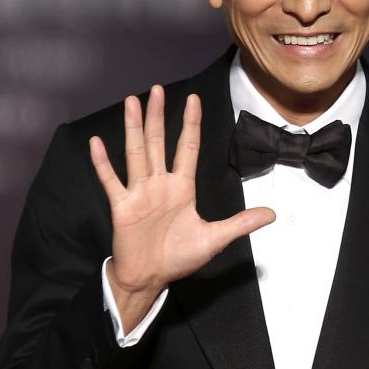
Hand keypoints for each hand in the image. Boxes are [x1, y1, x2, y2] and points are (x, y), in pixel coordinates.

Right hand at [89, 86, 274, 330]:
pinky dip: (103, 162)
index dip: (191, 124)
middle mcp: (160, 184)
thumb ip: (240, 224)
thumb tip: (272, 214)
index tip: (194, 99)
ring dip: (133, 127)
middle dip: (158, 116)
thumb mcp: (214, 239)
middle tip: (156, 89)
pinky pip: (111, 180)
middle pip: (158, 142)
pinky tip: (96, 143)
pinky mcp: (122, 206)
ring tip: (131, 102)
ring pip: (136, 153)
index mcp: (181, 188)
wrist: (150, 279)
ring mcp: (139, 193)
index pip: (188, 148)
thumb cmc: (178, 258)